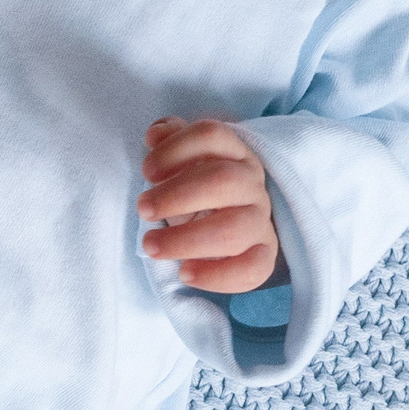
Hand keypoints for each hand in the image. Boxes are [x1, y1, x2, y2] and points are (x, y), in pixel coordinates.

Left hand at [138, 116, 282, 294]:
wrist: (229, 224)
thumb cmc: (196, 189)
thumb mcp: (183, 162)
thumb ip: (171, 142)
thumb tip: (157, 134)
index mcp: (233, 152)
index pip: (211, 135)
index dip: (176, 148)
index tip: (147, 171)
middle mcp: (251, 183)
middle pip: (224, 180)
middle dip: (176, 195)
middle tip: (143, 209)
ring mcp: (260, 220)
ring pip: (234, 229)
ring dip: (187, 240)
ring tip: (151, 246)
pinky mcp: (264, 254)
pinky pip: (253, 269)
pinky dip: (217, 275)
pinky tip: (184, 273)